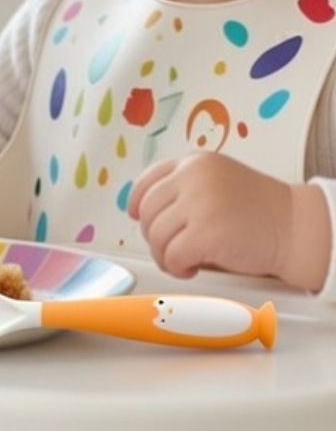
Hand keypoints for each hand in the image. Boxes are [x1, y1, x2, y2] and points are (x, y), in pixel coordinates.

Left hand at [127, 152, 327, 287]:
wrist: (294, 226)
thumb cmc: (259, 211)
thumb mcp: (217, 182)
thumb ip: (185, 188)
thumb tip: (146, 213)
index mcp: (193, 162)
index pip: (147, 180)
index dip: (137, 203)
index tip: (137, 216)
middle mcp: (193, 177)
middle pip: (147, 211)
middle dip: (154, 236)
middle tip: (171, 249)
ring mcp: (199, 203)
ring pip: (155, 235)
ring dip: (165, 255)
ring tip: (184, 260)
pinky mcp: (206, 233)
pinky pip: (171, 256)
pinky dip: (177, 267)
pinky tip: (192, 267)